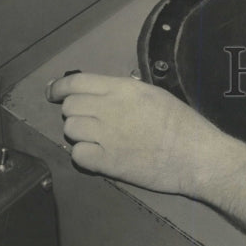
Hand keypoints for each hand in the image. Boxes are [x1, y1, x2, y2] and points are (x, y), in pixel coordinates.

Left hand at [46, 72, 218, 195]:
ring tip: (94, 136)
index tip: (52, 92)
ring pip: (70, 130)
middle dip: (74, 111)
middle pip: (70, 106)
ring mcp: (106, 137)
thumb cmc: (180, 122)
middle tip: (87, 118)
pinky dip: (83, 154)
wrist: (194, 154)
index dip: (59, 87)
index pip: (77, 82)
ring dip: (78, 133)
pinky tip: (97, 154)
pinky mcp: (107, 163)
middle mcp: (110, 109)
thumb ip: (124, 92)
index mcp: (123, 89)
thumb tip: (103, 94)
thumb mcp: (153, 94)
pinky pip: (77, 155)